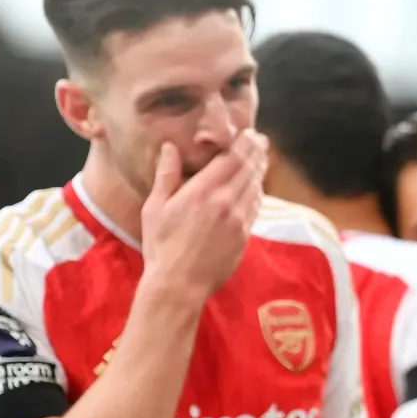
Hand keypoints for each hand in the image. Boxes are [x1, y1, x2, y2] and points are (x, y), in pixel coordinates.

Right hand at [141, 130, 268, 298]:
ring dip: (260, 171)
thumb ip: (166, 175)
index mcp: (202, 191)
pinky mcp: (245, 236)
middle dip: (256, 152)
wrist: (179, 284)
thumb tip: (170, 147)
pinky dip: (258, 193)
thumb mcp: (155, 207)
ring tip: (261, 159)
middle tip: (261, 141)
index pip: (231, 159)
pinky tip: (256, 188)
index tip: (249, 133)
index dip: (243, 144)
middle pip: (248, 170)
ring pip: (256, 188)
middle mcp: (225, 202)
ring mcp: (239, 220)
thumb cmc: (161, 245)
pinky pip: (256, 208)